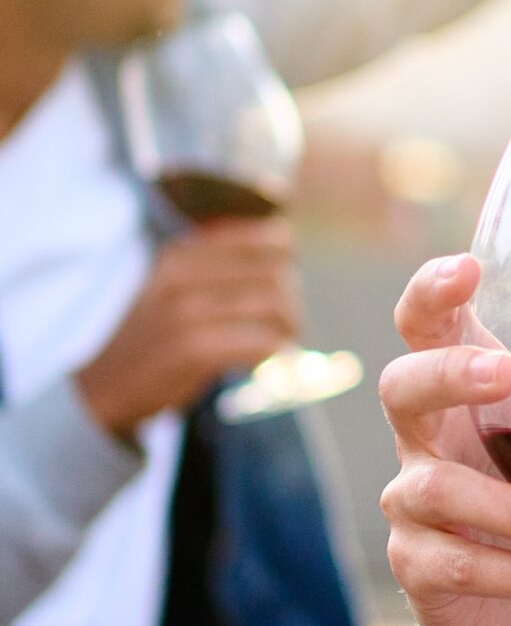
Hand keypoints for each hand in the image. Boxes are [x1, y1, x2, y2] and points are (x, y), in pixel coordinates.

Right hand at [76, 221, 300, 435]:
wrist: (103, 386)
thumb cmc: (153, 334)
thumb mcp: (174, 283)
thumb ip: (219, 264)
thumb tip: (287, 243)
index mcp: (183, 253)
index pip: (266, 238)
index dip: (287, 262)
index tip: (282, 281)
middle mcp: (184, 276)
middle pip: (277, 274)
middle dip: (292, 300)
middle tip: (286, 323)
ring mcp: (187, 312)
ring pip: (275, 308)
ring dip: (288, 329)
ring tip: (279, 342)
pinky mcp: (194, 350)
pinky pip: (262, 344)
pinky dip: (272, 353)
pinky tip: (260, 360)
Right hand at [379, 255, 510, 625]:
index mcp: (472, 391)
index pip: (426, 323)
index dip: (433, 291)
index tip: (469, 267)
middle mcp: (430, 438)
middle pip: (404, 386)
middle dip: (449, 375)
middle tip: (506, 376)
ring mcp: (414, 504)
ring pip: (438, 490)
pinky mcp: (420, 567)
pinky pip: (463, 564)